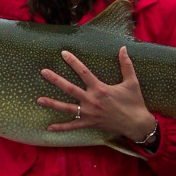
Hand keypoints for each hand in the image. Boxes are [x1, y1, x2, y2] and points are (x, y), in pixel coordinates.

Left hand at [37, 46, 156, 139]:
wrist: (136, 123)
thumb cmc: (134, 102)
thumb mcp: (132, 82)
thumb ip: (126, 64)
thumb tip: (123, 48)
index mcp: (100, 89)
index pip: (83, 72)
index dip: (73, 62)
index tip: (63, 53)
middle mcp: (92, 100)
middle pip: (69, 88)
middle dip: (55, 80)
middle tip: (43, 72)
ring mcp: (89, 113)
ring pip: (67, 108)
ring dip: (52, 103)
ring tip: (39, 99)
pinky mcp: (90, 123)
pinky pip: (73, 126)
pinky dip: (61, 127)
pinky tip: (49, 127)